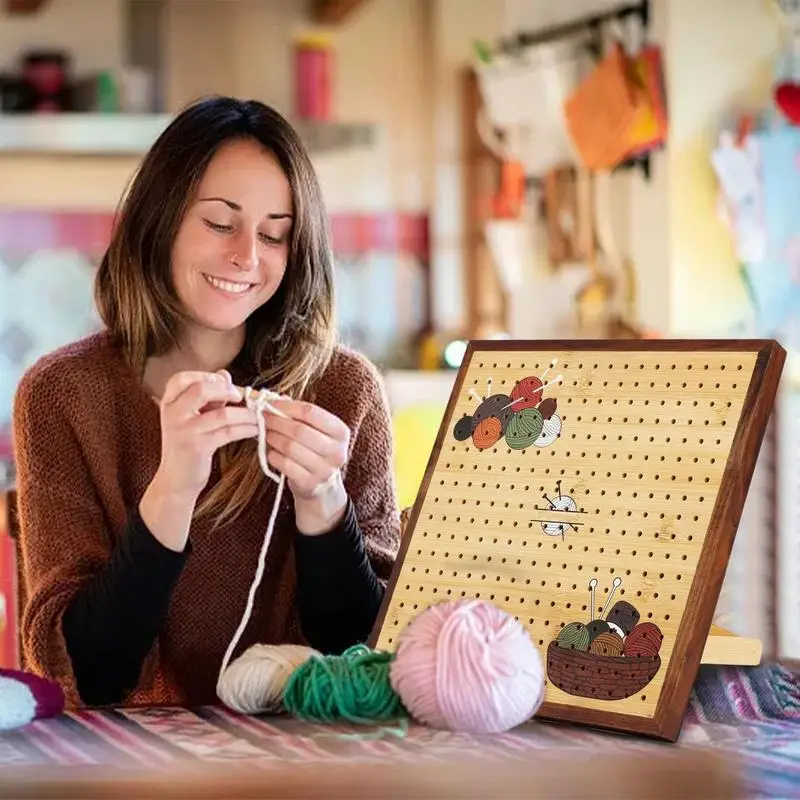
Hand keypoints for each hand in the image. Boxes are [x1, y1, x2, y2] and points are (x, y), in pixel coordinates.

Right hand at [156, 370, 256, 495]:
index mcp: (169, 402)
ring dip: (245, 414)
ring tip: (257, 417)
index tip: (225, 384)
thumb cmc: (188, 444)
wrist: (176, 480)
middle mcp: (172, 413)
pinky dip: (245, 429)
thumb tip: (224, 374)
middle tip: (241, 397)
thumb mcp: (192, 416)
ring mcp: (184, 430)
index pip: (182, 378)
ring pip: (222, 414)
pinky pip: (228, 432)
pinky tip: (255, 430)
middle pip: (201, 389)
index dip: (207, 377)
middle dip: (227, 391)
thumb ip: (208, 395)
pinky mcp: (198, 447)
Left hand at [262, 398, 349, 534]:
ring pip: (290, 447)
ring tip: (266, 433)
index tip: (271, 404)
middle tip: (263, 418)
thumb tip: (273, 398)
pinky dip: (273, 455)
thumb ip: (297, 413)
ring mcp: (325, 469)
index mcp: (341, 432)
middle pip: (299, 430)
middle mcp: (337, 451)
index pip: (311, 412)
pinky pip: (285, 464)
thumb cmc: (314, 449)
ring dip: (273, 437)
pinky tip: (271, 451)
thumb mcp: (314, 429)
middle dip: (277, 422)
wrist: (321, 484)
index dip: (287, 407)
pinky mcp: (310, 483)